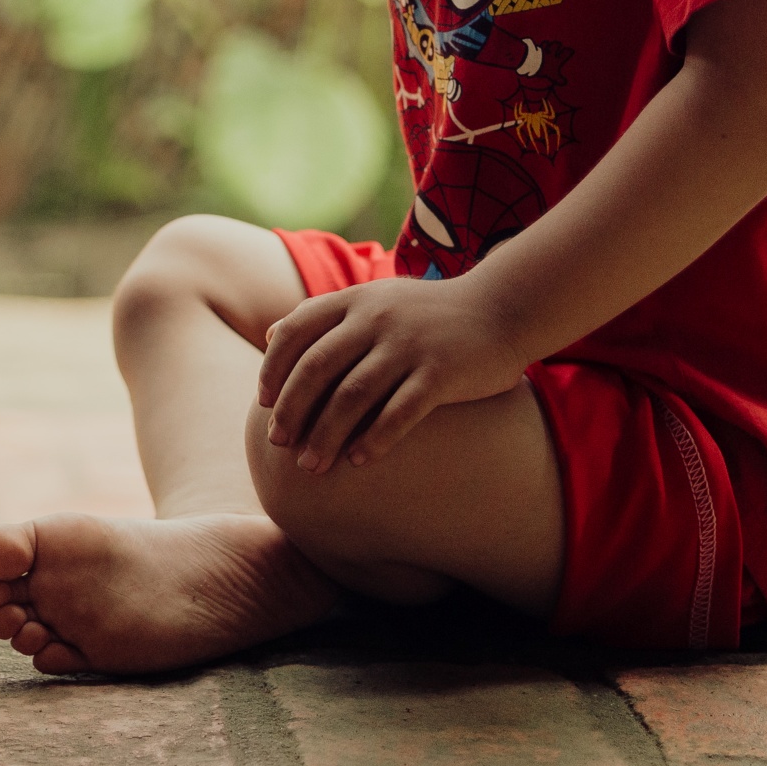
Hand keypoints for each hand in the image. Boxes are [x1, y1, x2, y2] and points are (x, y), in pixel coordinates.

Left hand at [254, 274, 536, 473]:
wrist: (502, 308)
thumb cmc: (429, 313)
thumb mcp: (375, 299)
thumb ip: (325, 315)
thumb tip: (270, 334)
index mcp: (356, 299)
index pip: (296, 330)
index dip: (273, 368)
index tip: (263, 403)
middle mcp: (377, 317)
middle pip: (317, 367)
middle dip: (292, 409)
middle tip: (278, 444)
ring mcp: (409, 344)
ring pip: (353, 395)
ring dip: (326, 434)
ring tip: (312, 466)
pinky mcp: (441, 372)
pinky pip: (400, 412)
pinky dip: (375, 439)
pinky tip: (359, 461)